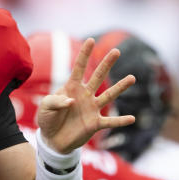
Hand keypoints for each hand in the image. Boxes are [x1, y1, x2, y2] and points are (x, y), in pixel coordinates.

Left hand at [35, 38, 135, 153]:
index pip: (79, 68)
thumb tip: (72, 101)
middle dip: (106, 64)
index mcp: (71, 87)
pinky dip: (121, 121)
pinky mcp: (95, 124)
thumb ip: (56, 101)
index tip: (91, 40)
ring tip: (132, 78)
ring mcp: (92, 108)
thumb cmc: (48, 119)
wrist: (52, 139)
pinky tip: (132, 118)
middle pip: (98, 76)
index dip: (84, 55)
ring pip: (108, 96)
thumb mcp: (46, 107)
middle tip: (116, 51)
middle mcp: (85, 95)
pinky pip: (110, 122)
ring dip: (120, 87)